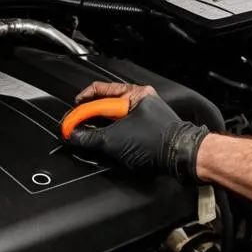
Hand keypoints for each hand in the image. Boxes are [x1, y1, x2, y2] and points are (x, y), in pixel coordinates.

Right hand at [66, 82, 208, 179]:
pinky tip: (105, 141)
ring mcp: (146, 114)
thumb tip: (74, 136)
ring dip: (100, 125)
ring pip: (115, 116)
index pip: (99, 94)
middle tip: (76, 127)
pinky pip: (125, 126)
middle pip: (106, 104)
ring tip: (88, 135)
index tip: (70, 121)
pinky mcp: (149, 128)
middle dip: (89, 116)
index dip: (81, 108)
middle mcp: (141, 100)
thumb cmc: (157, 142)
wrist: (181, 157)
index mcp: (135, 94)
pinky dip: (112, 133)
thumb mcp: (114, 140)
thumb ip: (89, 137)